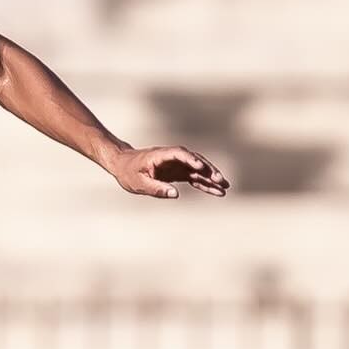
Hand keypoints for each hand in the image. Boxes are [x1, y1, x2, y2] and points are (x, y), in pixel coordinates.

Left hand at [106, 144, 228, 199]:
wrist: (122, 164)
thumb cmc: (128, 172)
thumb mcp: (138, 183)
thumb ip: (156, 188)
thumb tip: (175, 194)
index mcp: (161, 155)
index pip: (180, 154)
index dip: (191, 160)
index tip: (201, 167)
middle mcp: (172, 157)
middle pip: (194, 160)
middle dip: (208, 170)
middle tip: (221, 180)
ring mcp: (176, 164)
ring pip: (197, 169)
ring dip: (211, 178)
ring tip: (225, 188)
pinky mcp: (178, 172)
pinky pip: (194, 177)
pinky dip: (205, 184)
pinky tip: (217, 191)